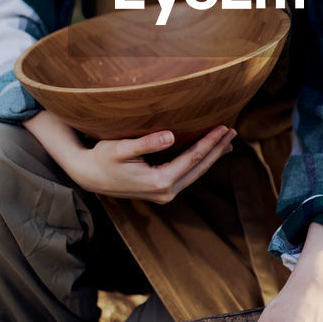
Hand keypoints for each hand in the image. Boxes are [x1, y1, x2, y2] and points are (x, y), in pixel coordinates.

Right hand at [25, 110, 234, 202]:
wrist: (89, 176)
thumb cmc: (102, 158)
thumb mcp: (120, 148)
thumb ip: (146, 143)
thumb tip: (169, 136)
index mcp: (159, 181)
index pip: (192, 158)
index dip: (210, 142)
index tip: (224, 127)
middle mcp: (165, 192)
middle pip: (199, 168)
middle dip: (217, 149)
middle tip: (233, 131)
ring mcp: (164, 194)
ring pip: (195, 173)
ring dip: (211, 156)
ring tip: (227, 141)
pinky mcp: (161, 191)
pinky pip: (187, 175)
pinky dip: (200, 163)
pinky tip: (208, 154)